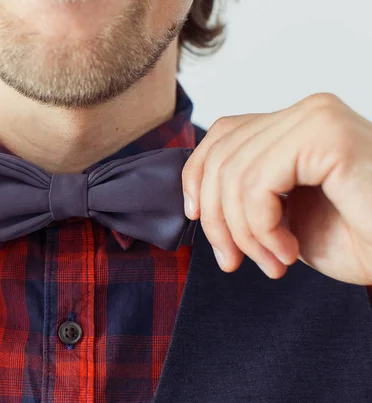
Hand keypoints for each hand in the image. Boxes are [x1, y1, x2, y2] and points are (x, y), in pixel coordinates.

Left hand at [182, 93, 371, 284]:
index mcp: (294, 125)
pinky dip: (261, 228)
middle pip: (220, 156)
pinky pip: (257, 184)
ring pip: (233, 174)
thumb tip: (194, 198)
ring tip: (272, 261)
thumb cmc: (357, 238)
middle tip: (234, 261)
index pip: (221, 136)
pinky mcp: (327, 137)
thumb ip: (244, 192)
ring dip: (243, 233)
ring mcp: (317, 118)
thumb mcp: (281, 214)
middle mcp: (306, 111)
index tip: (196, 219)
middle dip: (216, 219)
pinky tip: (288, 250)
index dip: (195, 177)